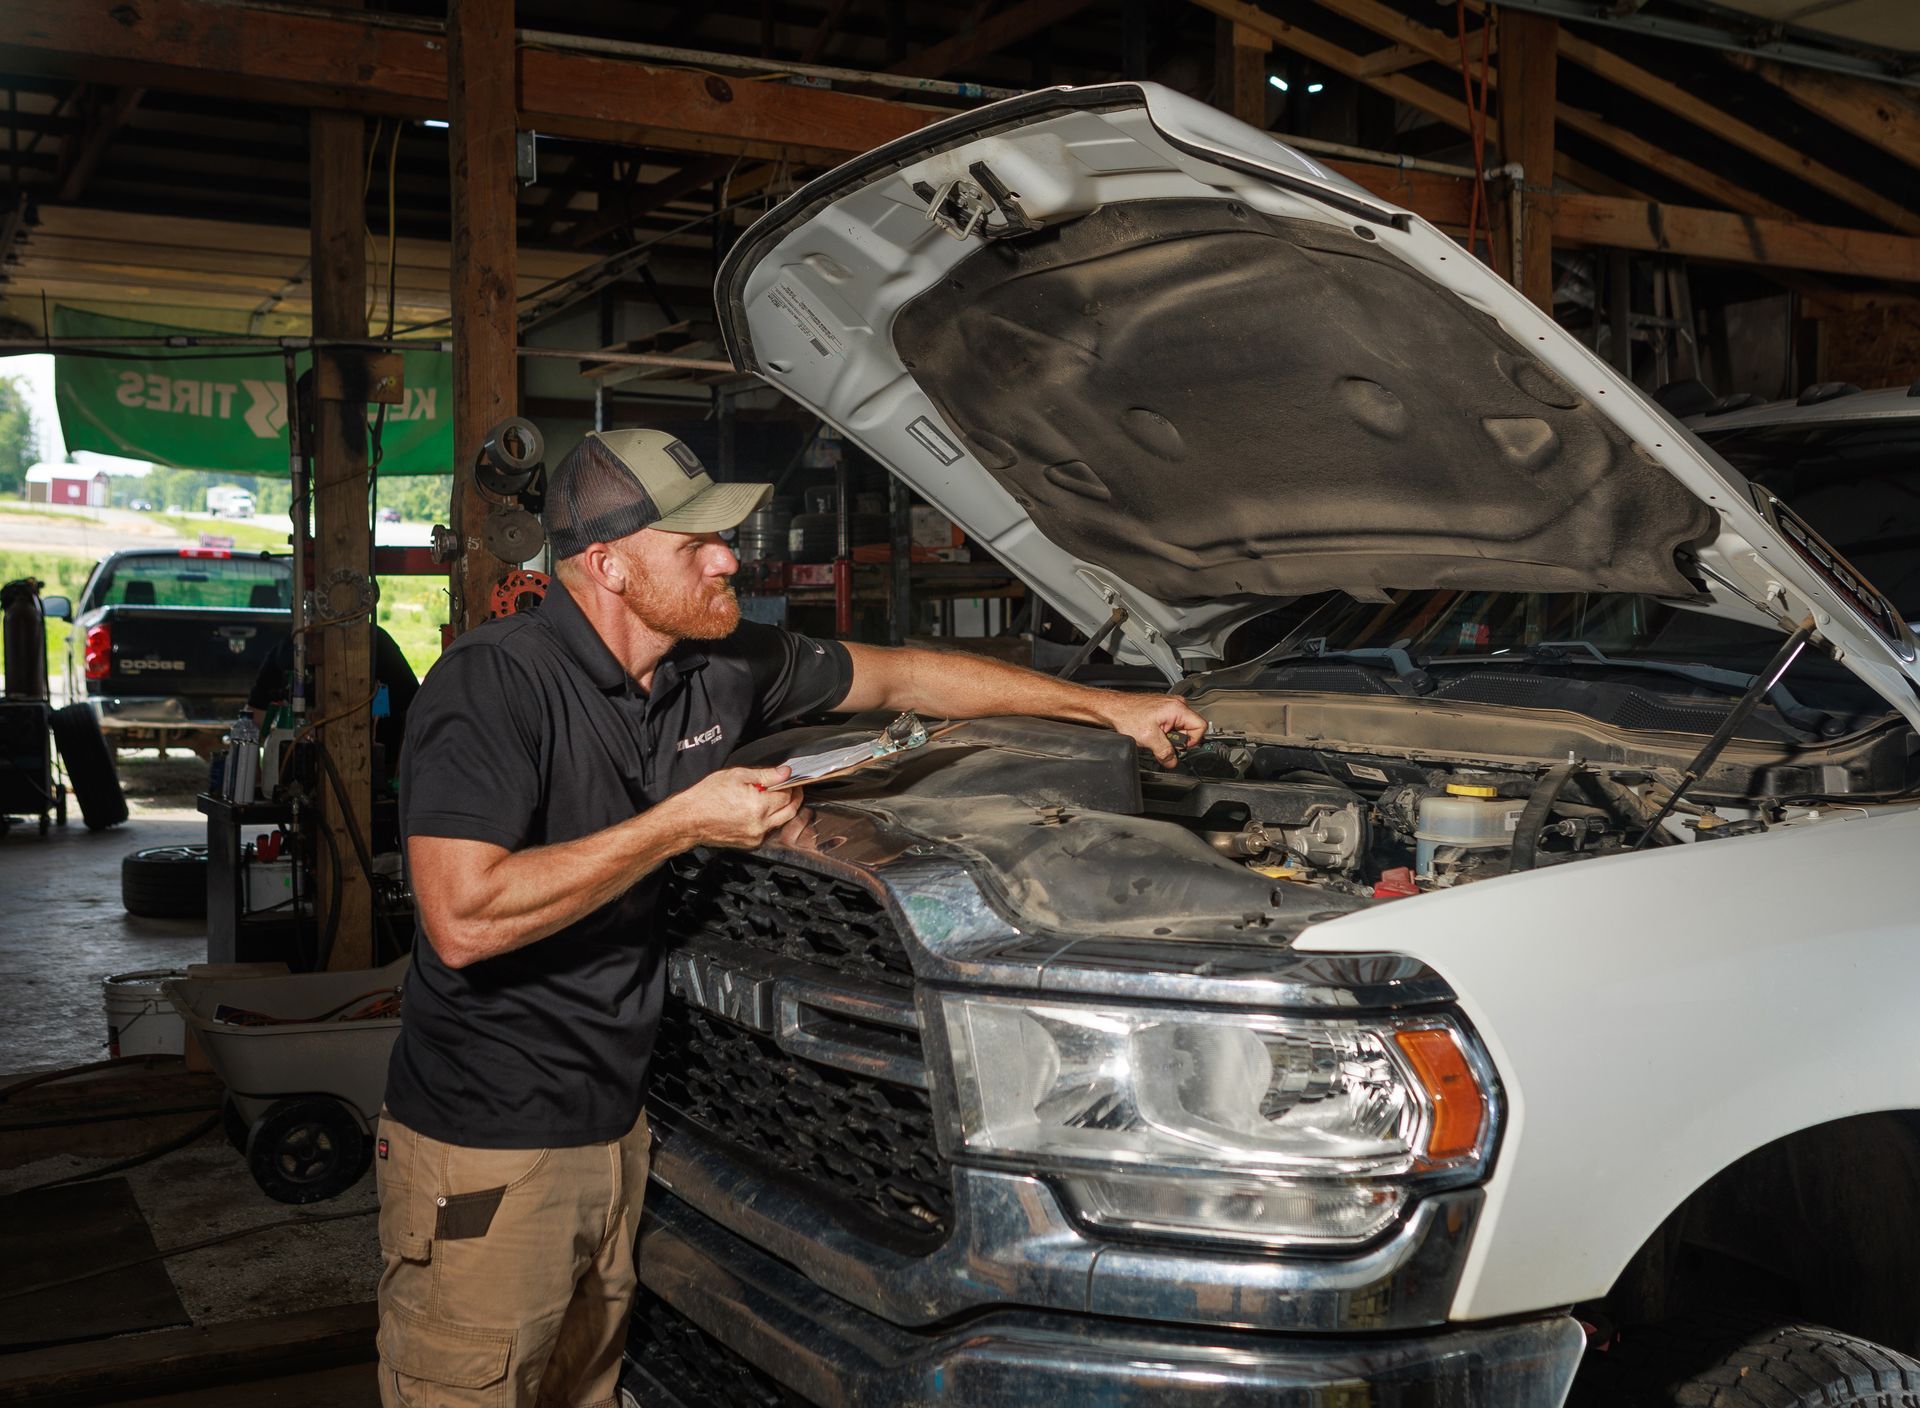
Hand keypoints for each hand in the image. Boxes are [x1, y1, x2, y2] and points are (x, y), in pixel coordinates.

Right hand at [666, 766, 803, 849]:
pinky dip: (770, 820)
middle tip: (791, 788)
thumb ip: (765, 775)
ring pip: (781, 822)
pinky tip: (759, 810)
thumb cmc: (707, 796)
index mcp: (759, 806)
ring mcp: (755, 837)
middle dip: (794, 798)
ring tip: (772, 797)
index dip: (791, 785)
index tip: (791, 779)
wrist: (689, 818)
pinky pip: (768, 831)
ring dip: (783, 809)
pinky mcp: (750, 844)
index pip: (788, 795)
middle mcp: (760, 825)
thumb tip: (785, 772)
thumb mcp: (737, 775)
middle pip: (790, 811)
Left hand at [1095, 694, 1206, 766]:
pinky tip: (1154, 732)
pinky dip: (1165, 732)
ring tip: (1155, 736)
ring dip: (1170, 737)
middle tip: (1162, 742)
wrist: (1114, 709)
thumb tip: (1172, 761)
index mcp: (1178, 708)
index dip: (1191, 741)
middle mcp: (1177, 704)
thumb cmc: (1128, 716)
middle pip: (1191, 729)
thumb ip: (1165, 752)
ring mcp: (1171, 706)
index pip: (1200, 727)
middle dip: (1178, 740)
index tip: (1178, 747)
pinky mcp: (1164, 710)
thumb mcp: (1149, 739)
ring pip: (1181, 728)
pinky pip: (1173, 725)